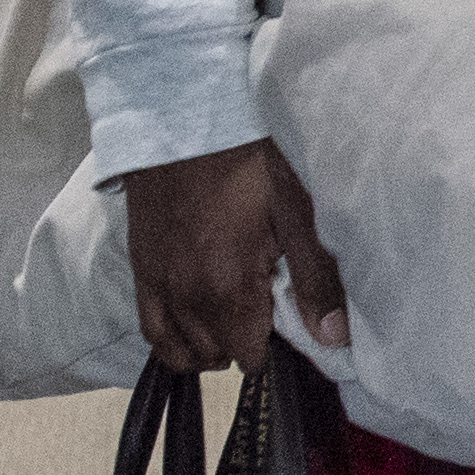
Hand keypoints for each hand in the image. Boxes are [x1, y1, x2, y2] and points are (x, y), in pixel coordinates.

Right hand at [126, 137, 352, 375]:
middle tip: (264, 308)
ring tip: (232, 319)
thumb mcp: (296, 210)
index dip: (272, 345)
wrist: (182, 117)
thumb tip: (334, 337)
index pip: (250, 357)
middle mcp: (185, 297)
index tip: (285, 317)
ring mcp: (157, 285)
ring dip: (207, 346)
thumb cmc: (247, 159)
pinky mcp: (140, 268)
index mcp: (227, 288)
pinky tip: (194, 319)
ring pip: (179, 351)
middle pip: (215, 355)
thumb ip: (316, 279)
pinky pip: (150, 329)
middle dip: (242, 343)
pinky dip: (172, 337)